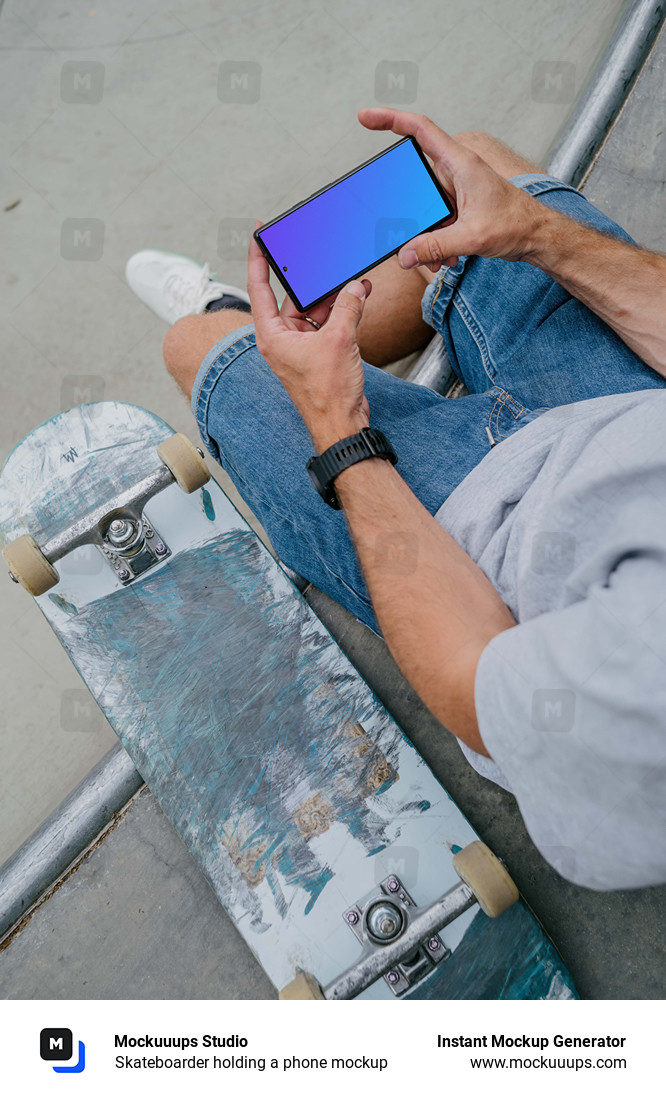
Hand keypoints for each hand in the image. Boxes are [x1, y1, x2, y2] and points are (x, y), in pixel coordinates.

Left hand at [247, 224, 370, 451]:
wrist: (342, 424)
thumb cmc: (327, 394)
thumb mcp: (339, 340)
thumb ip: (347, 307)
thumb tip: (354, 287)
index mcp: (272, 335)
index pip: (259, 287)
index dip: (258, 258)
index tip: (258, 235)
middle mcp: (282, 339)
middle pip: (291, 296)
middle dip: (309, 279)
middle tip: (318, 255)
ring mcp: (300, 346)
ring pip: (313, 309)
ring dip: (332, 296)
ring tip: (350, 280)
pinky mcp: (318, 352)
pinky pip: (327, 322)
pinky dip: (341, 310)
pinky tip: (358, 297)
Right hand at [358, 108, 545, 270]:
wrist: (538, 237)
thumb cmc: (516, 224)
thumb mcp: (472, 237)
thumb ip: (435, 246)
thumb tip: (406, 254)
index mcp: (460, 162)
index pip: (419, 130)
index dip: (390, 119)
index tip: (366, 118)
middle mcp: (456, 171)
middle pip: (415, 182)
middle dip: (409, 214)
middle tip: (405, 235)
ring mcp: (457, 190)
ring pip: (425, 209)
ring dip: (425, 234)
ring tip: (437, 257)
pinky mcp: (460, 208)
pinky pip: (436, 222)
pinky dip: (436, 241)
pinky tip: (446, 258)